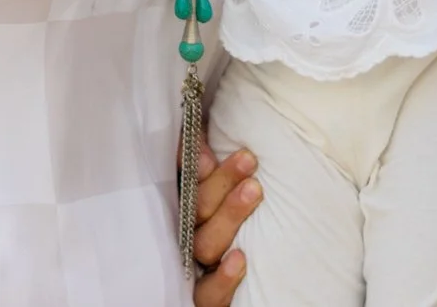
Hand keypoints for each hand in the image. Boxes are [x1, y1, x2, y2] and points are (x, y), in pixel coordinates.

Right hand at [190, 141, 258, 306]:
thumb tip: (204, 145)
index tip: (210, 152)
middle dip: (221, 182)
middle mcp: (186, 236)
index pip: (182, 181)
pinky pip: (209, 294)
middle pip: (195, 210)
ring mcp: (197, 268)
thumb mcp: (223, 186)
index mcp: (188, 205)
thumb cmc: (234, 214)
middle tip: (247, 160)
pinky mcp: (209, 297)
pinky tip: (239, 260)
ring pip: (204, 245)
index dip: (190, 164)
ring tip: (254, 191)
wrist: (248, 281)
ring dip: (228, 217)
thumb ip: (207, 163)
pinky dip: (222, 279)